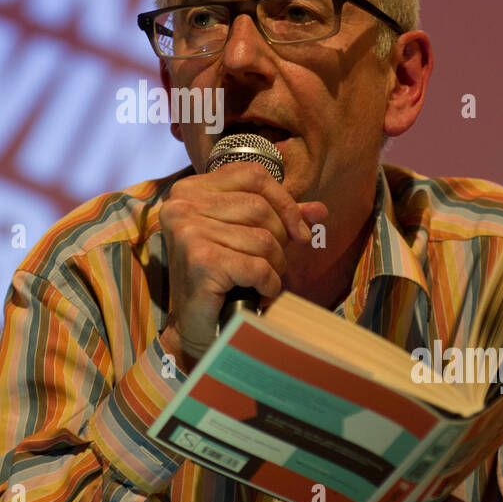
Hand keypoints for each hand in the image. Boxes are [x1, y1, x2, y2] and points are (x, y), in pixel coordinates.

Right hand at [159, 163, 325, 359]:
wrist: (195, 326)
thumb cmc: (220, 278)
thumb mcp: (248, 238)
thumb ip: (280, 218)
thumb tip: (319, 210)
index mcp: (190, 189)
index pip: (253, 175)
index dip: (284, 201)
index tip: (297, 231)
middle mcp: (183, 204)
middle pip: (260, 208)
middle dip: (279, 240)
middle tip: (271, 264)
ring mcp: (188, 231)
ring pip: (262, 239)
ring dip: (273, 265)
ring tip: (261, 280)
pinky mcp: (200, 260)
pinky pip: (257, 266)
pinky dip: (268, 283)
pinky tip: (259, 292)